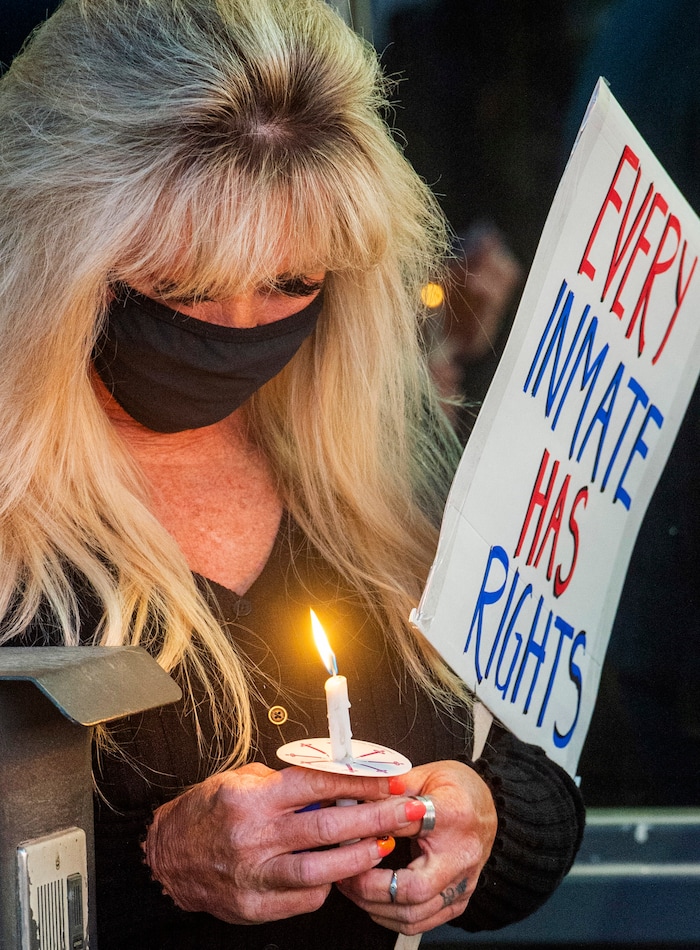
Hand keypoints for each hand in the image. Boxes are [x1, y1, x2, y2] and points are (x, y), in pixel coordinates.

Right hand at [143, 762, 425, 923]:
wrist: (168, 856)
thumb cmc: (208, 812)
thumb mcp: (241, 780)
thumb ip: (284, 782)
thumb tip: (332, 779)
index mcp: (253, 798)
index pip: (316, 784)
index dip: (357, 782)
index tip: (387, 779)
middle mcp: (254, 836)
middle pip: (327, 826)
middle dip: (375, 817)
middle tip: (406, 811)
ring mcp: (255, 875)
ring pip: (320, 869)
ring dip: (360, 857)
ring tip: (385, 844)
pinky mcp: (255, 906)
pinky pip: (304, 898)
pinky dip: (327, 885)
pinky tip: (342, 873)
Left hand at [336, 760, 496, 934]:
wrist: (485, 804)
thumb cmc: (455, 788)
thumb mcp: (421, 776)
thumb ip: (389, 792)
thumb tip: (352, 804)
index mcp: (452, 815)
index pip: (401, 829)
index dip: (368, 836)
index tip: (344, 837)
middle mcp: (462, 856)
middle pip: (411, 890)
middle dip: (368, 888)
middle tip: (344, 873)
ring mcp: (462, 883)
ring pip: (413, 915)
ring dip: (375, 907)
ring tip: (352, 888)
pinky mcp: (459, 901)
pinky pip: (421, 924)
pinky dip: (391, 918)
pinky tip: (373, 903)